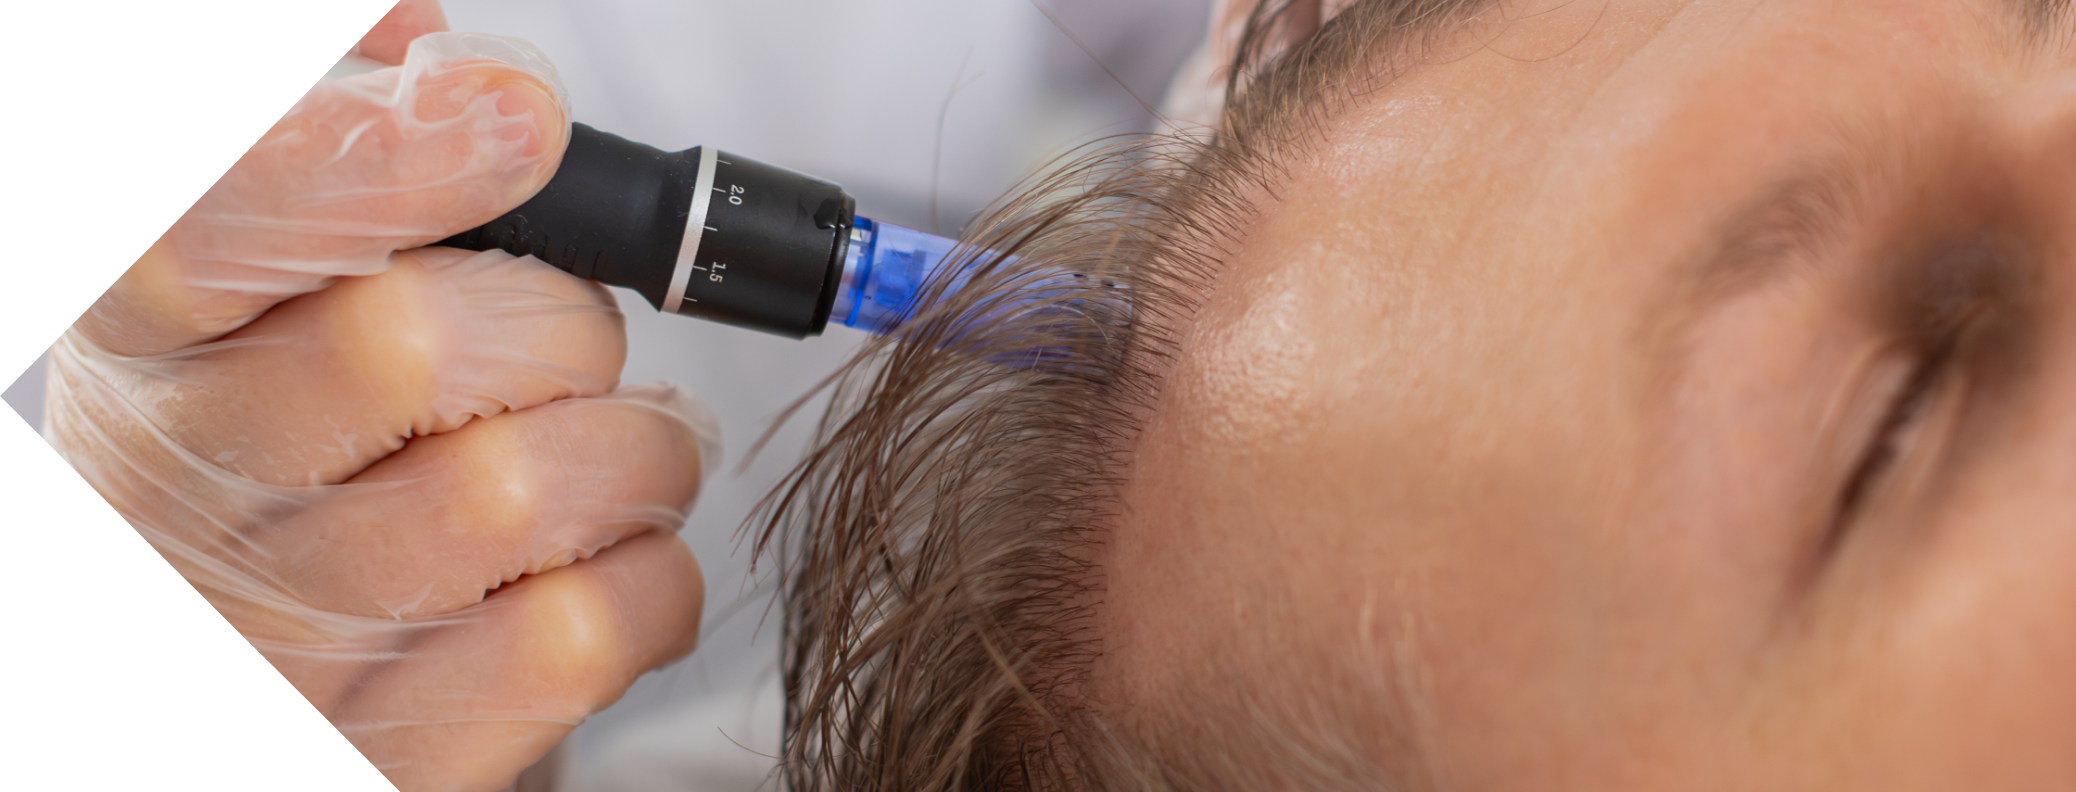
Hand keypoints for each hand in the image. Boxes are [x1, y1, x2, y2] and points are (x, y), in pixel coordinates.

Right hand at [48, 4, 712, 789]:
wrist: (270, 662)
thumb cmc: (305, 448)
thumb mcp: (268, 288)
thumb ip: (345, 151)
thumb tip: (442, 56)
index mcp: (151, 348)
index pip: (216, 230)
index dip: (378, 161)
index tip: (514, 118)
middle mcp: (192, 495)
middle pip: (421, 344)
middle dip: (556, 320)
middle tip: (553, 348)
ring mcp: (292, 639)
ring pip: (539, 485)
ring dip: (631, 449)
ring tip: (595, 456)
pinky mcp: (403, 748)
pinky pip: (600, 625)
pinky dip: (651, 574)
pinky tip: (598, 560)